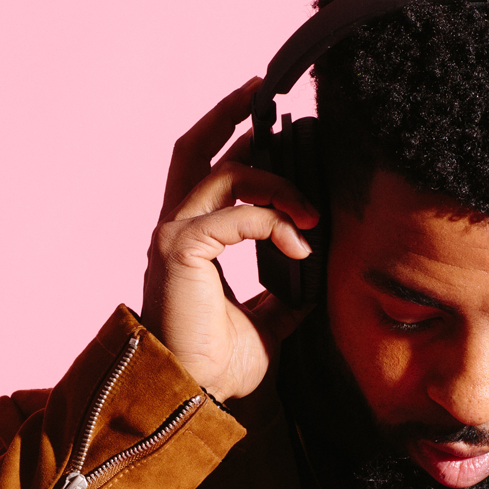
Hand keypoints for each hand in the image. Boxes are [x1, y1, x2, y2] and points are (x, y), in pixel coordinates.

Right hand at [140, 80, 317, 402]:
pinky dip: (274, 222)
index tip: (271, 124)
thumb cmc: (217, 364)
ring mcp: (172, 235)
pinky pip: (235, 215)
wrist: (192, 396)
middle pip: (195, 149)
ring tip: (314, 214)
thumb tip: (316, 273)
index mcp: (189, 239)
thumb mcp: (267, 321)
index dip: (235, 140)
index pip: (207, 171)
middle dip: (229, 115)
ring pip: (227, 174)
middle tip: (264, 92)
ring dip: (278, 183)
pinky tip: (300, 245)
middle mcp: (174, 228)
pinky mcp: (180, 251)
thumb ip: (285, 292)